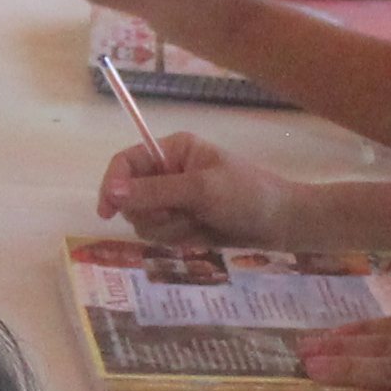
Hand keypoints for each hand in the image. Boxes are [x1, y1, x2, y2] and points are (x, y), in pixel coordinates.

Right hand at [95, 128, 293, 245]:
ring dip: (170, 229)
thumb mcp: (201, 189)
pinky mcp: (184, 223)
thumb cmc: (246, 195)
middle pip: (130, 198)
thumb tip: (112, 193)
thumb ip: (155, 191)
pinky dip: (179, 239)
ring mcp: (176, 200)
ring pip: (145, 221)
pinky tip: (202, 235)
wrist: (282, 224)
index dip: (112, 185)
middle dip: (153, 213)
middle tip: (182, 214)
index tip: (107, 212)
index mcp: (173, 151)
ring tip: (199, 224)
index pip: (126, 163)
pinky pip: (162, 236)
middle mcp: (169, 173)